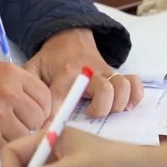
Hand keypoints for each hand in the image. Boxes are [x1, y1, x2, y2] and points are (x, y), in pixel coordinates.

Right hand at [0, 63, 51, 152]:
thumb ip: (22, 85)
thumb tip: (46, 107)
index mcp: (12, 74)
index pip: (45, 96)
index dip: (42, 109)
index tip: (34, 114)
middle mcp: (8, 92)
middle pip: (38, 117)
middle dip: (31, 124)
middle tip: (16, 123)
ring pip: (25, 134)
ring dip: (17, 136)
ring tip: (3, 129)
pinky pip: (9, 145)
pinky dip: (3, 144)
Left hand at [23, 28, 143, 118]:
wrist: (68, 36)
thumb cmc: (50, 59)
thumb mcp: (33, 69)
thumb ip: (31, 90)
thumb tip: (34, 118)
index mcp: (65, 73)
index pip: (62, 98)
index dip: (58, 117)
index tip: (55, 129)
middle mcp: (89, 73)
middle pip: (105, 91)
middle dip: (100, 109)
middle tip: (89, 114)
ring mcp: (106, 73)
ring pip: (123, 87)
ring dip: (119, 103)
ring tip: (109, 110)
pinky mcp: (117, 74)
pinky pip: (135, 83)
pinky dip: (134, 96)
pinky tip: (124, 106)